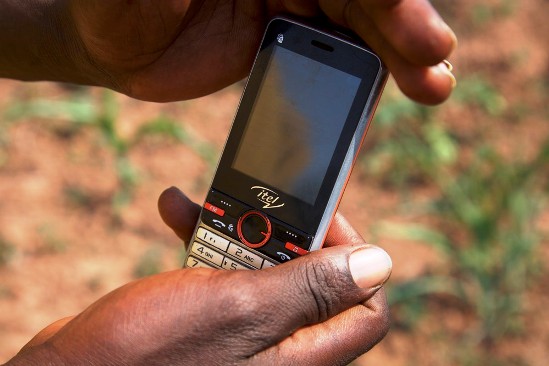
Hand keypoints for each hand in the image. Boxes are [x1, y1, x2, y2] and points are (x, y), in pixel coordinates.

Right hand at [8, 187, 391, 364]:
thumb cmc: (148, 351)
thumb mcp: (240, 306)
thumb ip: (313, 289)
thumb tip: (380, 264)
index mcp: (298, 352)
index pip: (365, 308)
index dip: (355, 259)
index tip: (320, 221)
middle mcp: (278, 345)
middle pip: (312, 277)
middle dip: (282, 232)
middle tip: (253, 203)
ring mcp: (242, 332)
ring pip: (262, 267)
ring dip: (234, 228)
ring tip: (200, 203)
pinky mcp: (208, 318)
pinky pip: (224, 272)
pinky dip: (203, 239)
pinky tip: (176, 209)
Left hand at [68, 0, 455, 103]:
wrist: (108, 42)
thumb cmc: (117, 3)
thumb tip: (282, 2)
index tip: (407, 22)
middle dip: (399, 24)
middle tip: (433, 59)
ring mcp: (288, 5)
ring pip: (356, 25)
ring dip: (396, 53)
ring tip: (431, 83)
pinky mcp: (282, 43)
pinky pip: (335, 57)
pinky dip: (366, 73)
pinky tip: (390, 88)